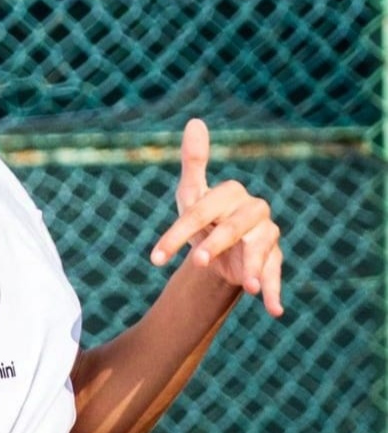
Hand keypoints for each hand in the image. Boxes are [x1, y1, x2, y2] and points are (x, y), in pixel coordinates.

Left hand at [149, 118, 283, 316]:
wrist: (220, 250)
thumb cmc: (203, 219)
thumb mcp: (191, 195)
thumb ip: (194, 161)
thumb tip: (195, 121)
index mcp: (230, 194)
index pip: (201, 209)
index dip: (177, 232)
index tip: (155, 258)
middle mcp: (253, 211)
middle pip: (235, 225)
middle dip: (217, 242)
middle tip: (198, 261)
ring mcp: (267, 236)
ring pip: (262, 248)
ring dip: (253, 266)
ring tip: (244, 286)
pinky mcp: (273, 260)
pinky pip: (276, 274)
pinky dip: (274, 292)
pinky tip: (275, 311)